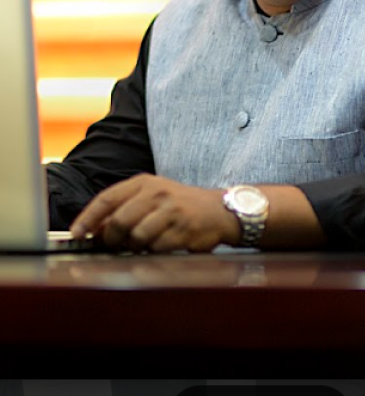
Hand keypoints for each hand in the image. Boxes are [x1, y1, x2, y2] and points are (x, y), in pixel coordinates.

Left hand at [69, 174, 239, 252]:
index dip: (88, 218)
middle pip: (118, 221)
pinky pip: (156, 247)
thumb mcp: (152, 198)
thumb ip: (125, 209)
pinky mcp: (183, 227)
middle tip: (117, 245)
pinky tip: (165, 243)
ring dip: (137, 246)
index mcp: (144, 182)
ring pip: (136, 237)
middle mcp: (157, 192)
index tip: (77, 234)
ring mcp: (171, 209)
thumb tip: (95, 231)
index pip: (107, 198)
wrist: (218, 210)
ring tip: (147, 242)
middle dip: (113, 239)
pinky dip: (156, 250)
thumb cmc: (180, 205)